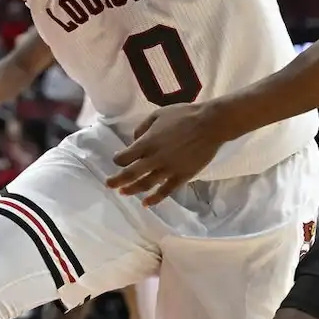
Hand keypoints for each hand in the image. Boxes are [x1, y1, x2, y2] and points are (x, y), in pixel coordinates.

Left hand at [105, 104, 227, 205]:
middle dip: (117, 180)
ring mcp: (169, 169)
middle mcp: (154, 158)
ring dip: (132, 190)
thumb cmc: (182, 115)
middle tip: (108, 185)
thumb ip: (142, 128)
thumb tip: (134, 141)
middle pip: (130, 174)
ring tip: (123, 193)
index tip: (117, 160)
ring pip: (146, 184)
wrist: (209, 124)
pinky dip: (155, 199)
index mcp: (147, 142)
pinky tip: (146, 204)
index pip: (125, 157)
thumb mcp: (156, 115)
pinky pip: (166, 191)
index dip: (118, 159)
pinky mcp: (182, 176)